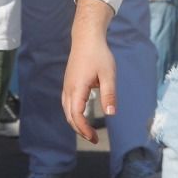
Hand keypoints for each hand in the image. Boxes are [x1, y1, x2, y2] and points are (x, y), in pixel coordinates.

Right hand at [62, 19, 117, 143]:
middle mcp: (68, 89)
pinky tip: (82, 116)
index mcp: (77, 88)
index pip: (77, 115)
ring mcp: (67, 86)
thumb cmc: (99, 55)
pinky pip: (67, 104)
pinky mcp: (68, 83)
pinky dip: (73, 114)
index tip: (93, 137)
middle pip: (69, 116)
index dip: (83, 128)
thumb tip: (111, 113)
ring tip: (88, 131)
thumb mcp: (108, 74)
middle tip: (93, 139)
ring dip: (75, 123)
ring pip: (67, 111)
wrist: (86, 38)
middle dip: (80, 130)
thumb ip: (109, 94)